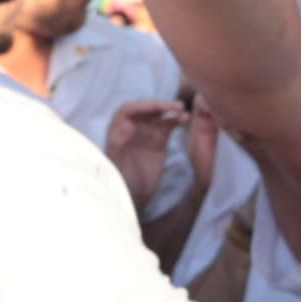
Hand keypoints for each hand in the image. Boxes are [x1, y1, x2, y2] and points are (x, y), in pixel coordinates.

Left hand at [100, 97, 186, 214]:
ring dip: (170, 110)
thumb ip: (117, 151)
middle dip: (159, 105)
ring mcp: (146, 132)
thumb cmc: (120, 183)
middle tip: (175, 106)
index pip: (127, 110)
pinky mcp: (159, 139)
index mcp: (117, 131)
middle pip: (144, 109)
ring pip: (158, 114)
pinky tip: (185, 119)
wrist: (133, 196)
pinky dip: (176, 119)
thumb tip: (121, 136)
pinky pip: (168, 124)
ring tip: (183, 111)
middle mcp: (131, 128)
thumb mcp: (115, 167)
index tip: (156, 107)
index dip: (141, 106)